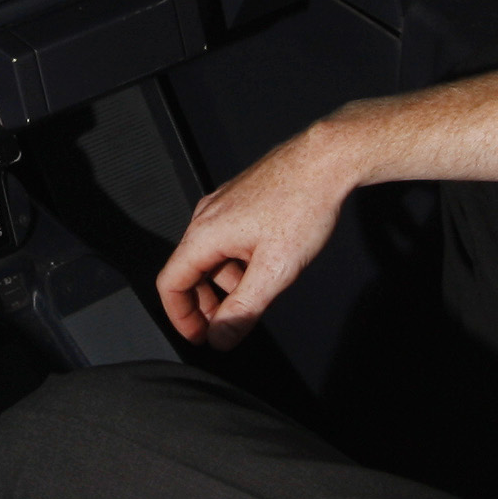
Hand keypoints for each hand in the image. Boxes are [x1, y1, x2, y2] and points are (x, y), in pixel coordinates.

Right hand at [156, 114, 365, 340]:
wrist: (327, 160)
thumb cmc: (303, 202)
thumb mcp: (275, 269)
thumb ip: (244, 309)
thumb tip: (221, 337)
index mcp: (204, 234)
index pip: (170, 284)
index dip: (181, 318)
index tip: (200, 337)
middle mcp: (206, 217)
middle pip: (189, 272)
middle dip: (206, 305)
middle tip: (230, 326)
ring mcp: (222, 207)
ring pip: (211, 257)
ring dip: (227, 285)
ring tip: (258, 296)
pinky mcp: (240, 202)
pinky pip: (226, 241)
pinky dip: (238, 263)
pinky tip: (267, 268)